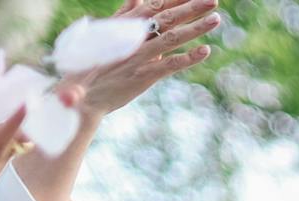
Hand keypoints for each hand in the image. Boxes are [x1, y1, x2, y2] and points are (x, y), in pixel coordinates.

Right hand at [61, 0, 218, 119]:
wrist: (82, 94)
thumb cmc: (95, 63)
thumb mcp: (107, 34)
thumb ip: (124, 16)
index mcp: (125, 25)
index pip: (154, 6)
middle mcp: (132, 37)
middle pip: (166, 18)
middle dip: (190, 7)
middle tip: (213, 0)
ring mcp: (139, 56)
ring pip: (171, 38)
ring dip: (195, 28)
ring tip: (216, 19)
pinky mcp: (143, 76)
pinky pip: (169, 65)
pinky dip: (188, 57)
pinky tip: (206, 51)